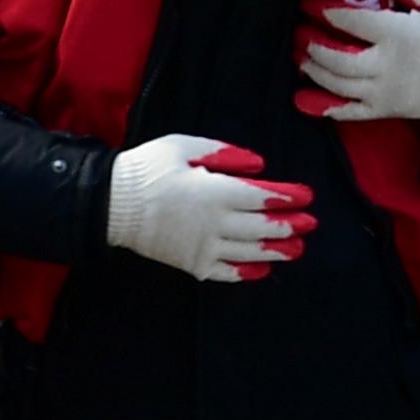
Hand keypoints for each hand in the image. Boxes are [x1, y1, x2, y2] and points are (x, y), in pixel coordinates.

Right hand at [103, 134, 311, 283]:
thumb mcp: (184, 146)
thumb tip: (258, 166)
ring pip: (251, 251)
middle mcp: (215, 223)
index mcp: (215, 191)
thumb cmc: (146, 169)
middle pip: (263, 226)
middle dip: (291, 225)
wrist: (109, 203)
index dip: (289, 197)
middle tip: (310, 224)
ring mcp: (203, 247)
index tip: (306, 196)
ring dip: (278, 250)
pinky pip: (226, 272)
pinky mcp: (191, 264)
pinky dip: (247, 272)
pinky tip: (262, 270)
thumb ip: (224, 153)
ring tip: (297, 249)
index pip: (264, 196)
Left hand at [297, 0, 419, 121]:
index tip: (312, 6)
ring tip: (304, 59)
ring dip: (315, 72)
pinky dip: (326, 107)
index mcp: (400, 35)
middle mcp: (387, 65)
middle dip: (314, 47)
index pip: (354, 22)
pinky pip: (350, 112)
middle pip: (338, 59)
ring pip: (339, 85)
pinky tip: (308, 99)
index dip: (328, 13)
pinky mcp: (386, 109)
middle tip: (302, 36)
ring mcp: (385, 91)